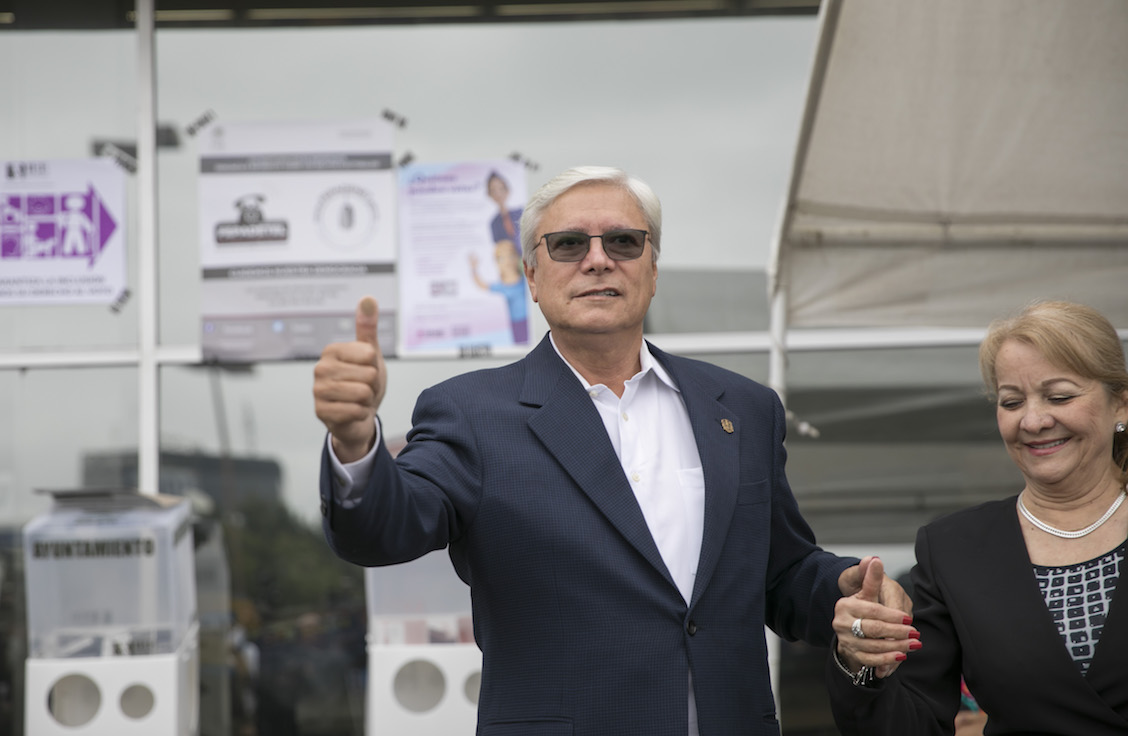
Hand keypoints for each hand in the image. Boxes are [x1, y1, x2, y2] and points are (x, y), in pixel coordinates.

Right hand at [313, 296, 386, 461]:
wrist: (358, 417)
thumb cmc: (364, 382)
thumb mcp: (370, 354)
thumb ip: (367, 327)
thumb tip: (368, 298)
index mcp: (332, 350)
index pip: (369, 354)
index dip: (375, 366)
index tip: (366, 371)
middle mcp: (321, 368)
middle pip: (368, 374)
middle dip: (372, 385)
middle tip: (363, 388)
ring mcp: (318, 390)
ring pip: (362, 392)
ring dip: (367, 400)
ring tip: (358, 399)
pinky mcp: (321, 411)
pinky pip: (355, 410)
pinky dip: (360, 413)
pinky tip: (353, 412)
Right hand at [835, 557, 918, 677]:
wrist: (848, 623)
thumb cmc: (861, 603)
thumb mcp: (866, 589)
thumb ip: (871, 576)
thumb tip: (874, 560)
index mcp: (845, 605)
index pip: (872, 610)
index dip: (891, 615)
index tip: (908, 618)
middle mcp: (842, 623)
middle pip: (872, 629)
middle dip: (896, 632)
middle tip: (915, 633)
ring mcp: (845, 640)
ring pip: (873, 646)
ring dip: (895, 647)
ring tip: (913, 644)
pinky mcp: (851, 653)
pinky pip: (869, 660)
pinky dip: (885, 660)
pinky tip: (900, 657)